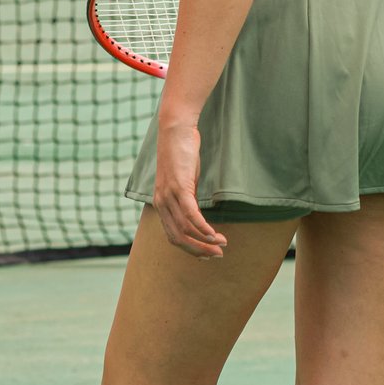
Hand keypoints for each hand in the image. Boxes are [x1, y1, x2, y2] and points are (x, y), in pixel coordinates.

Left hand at [149, 119, 225, 256]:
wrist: (175, 129)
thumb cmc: (182, 153)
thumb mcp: (185, 180)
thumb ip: (188, 198)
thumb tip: (198, 214)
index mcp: (161, 204)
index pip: (173, 236)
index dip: (191, 249)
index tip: (207, 254)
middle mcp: (161, 203)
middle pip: (178, 238)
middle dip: (199, 250)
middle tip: (217, 255)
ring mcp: (169, 196)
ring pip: (186, 229)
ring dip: (206, 241)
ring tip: (222, 244)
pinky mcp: (179, 187)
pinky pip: (191, 215)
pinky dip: (203, 228)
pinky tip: (215, 234)